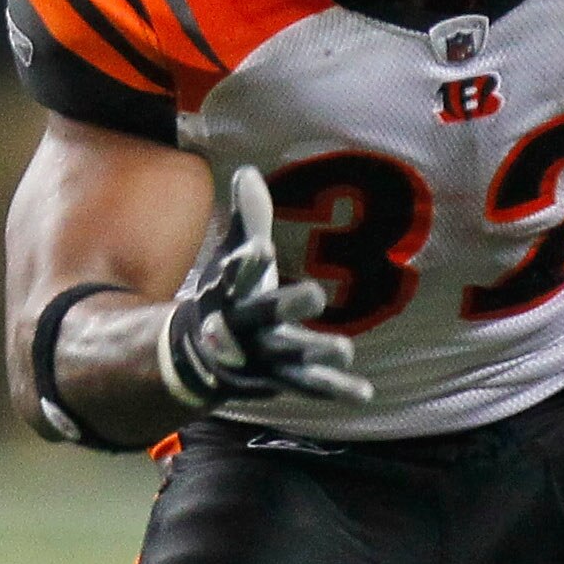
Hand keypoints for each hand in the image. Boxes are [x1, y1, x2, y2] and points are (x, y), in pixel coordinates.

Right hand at [161, 167, 372, 407]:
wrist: (199, 354)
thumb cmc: (229, 292)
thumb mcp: (233, 254)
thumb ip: (248, 219)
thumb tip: (247, 171)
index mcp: (228, 290)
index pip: (235, 274)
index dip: (246, 264)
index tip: (261, 251)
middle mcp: (241, 324)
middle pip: (263, 314)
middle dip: (286, 306)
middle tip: (316, 295)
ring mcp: (259, 355)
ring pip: (287, 354)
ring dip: (315, 352)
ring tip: (345, 349)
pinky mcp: (277, 378)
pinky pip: (306, 385)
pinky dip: (334, 389)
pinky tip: (364, 393)